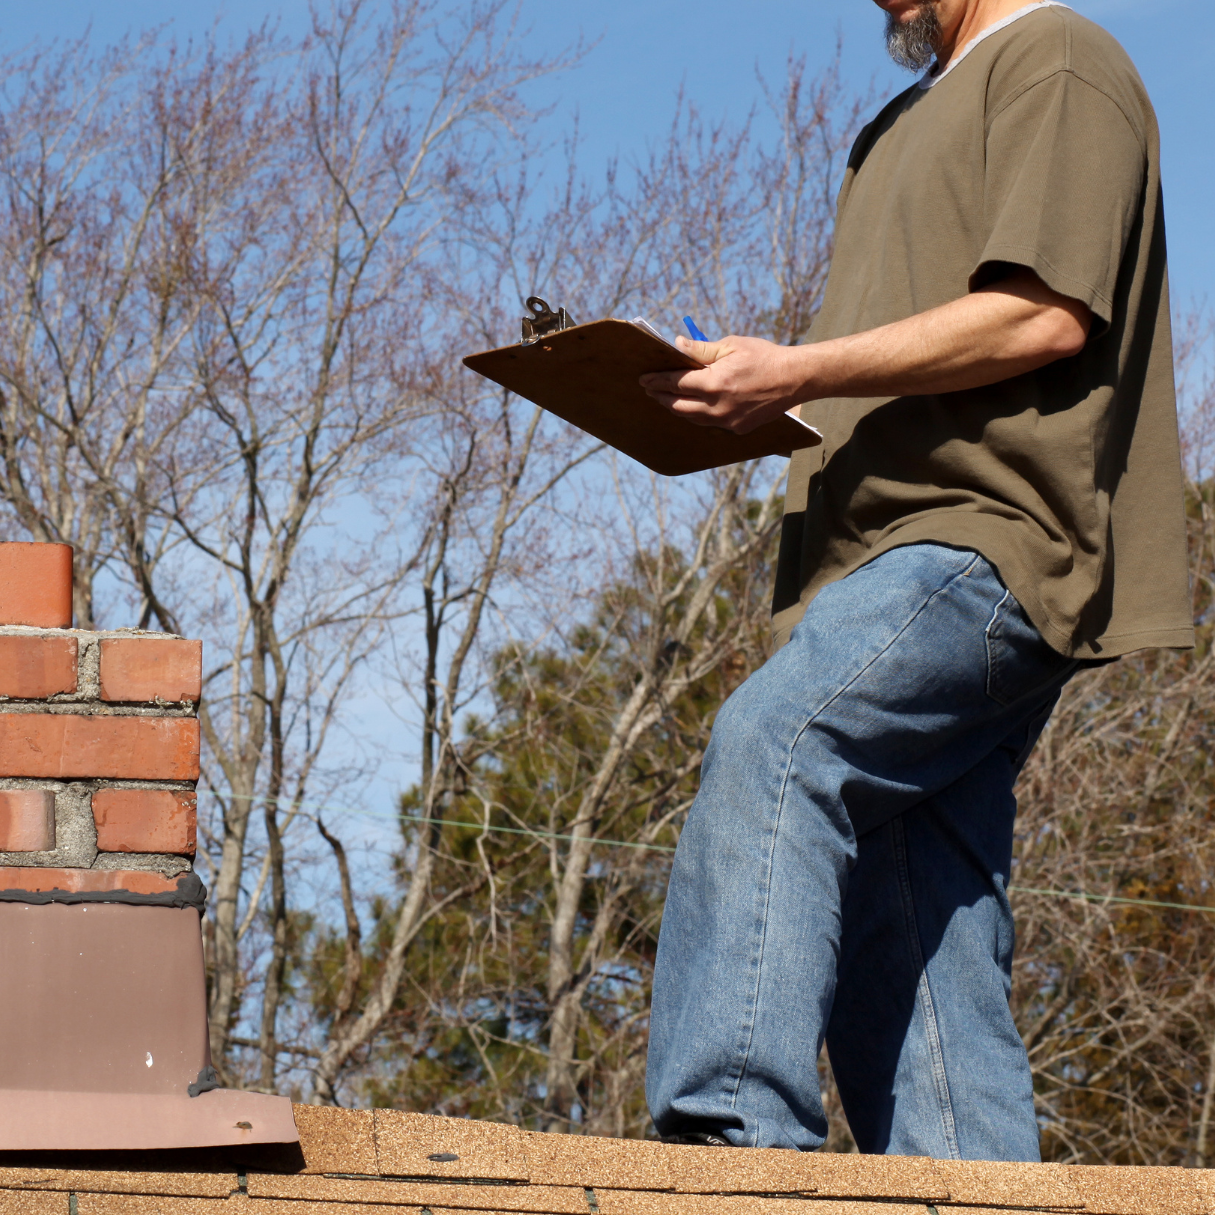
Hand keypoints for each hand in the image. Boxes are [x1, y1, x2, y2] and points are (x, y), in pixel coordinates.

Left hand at [639, 334, 809, 433]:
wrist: (794, 379)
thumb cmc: (763, 357)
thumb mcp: (731, 345)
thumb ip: (701, 350)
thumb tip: (676, 346)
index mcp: (714, 383)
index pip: (676, 384)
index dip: (657, 381)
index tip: (644, 379)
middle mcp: (718, 407)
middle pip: (678, 406)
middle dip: (661, 398)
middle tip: (650, 390)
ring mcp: (728, 421)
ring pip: (692, 418)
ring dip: (677, 408)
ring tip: (667, 399)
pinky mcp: (738, 429)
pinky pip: (710, 423)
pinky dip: (697, 415)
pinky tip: (692, 407)